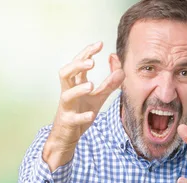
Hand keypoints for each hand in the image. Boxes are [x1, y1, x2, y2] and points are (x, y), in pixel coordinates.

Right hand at [43, 42, 124, 170]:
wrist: (67, 135)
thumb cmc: (80, 111)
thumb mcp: (98, 97)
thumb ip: (109, 84)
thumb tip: (121, 69)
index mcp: (74, 84)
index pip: (78, 64)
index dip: (87, 53)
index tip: (100, 44)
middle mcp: (68, 92)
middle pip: (65, 74)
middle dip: (77, 66)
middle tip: (91, 62)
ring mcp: (67, 107)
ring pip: (66, 95)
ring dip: (78, 89)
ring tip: (91, 85)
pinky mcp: (69, 121)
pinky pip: (73, 118)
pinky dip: (82, 116)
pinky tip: (91, 115)